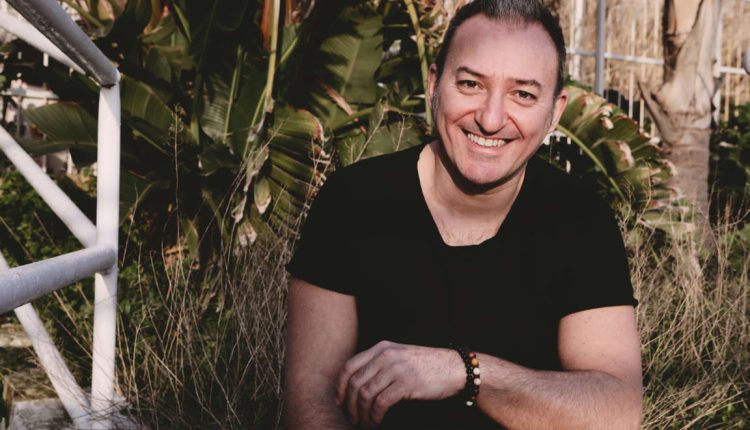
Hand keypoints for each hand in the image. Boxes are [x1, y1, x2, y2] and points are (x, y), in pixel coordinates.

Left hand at [335, 340, 464, 426]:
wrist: (454, 368)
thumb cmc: (426, 366)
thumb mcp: (400, 356)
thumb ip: (380, 364)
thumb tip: (357, 384)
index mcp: (381, 348)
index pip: (350, 365)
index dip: (340, 385)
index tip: (339, 401)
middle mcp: (386, 355)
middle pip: (355, 382)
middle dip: (350, 404)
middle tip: (352, 417)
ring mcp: (396, 368)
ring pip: (365, 394)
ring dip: (361, 413)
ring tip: (364, 422)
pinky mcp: (406, 383)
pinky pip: (381, 403)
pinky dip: (375, 416)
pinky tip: (377, 422)